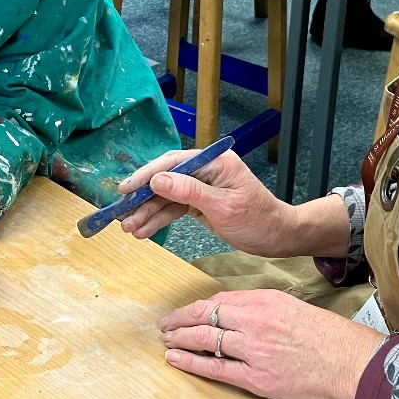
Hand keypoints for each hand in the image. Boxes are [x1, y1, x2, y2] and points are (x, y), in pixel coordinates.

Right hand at [115, 147, 299, 255]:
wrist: (277, 236)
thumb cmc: (258, 219)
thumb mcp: (223, 206)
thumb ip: (189, 192)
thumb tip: (157, 180)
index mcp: (214, 161)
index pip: (173, 163)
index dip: (147, 175)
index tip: (126, 188)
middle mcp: (205, 170)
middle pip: (165, 180)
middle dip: (142, 198)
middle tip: (121, 213)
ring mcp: (201, 186)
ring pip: (166, 197)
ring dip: (147, 213)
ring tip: (129, 228)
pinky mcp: (200, 202)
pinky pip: (174, 209)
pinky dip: (159, 220)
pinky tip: (143, 231)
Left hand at [160, 290, 385, 398]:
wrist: (350, 361)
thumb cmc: (327, 336)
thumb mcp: (292, 306)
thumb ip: (261, 307)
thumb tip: (234, 310)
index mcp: (264, 302)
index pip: (219, 300)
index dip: (195, 307)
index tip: (183, 312)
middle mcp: (255, 322)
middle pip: (205, 316)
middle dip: (180, 321)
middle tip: (165, 326)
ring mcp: (254, 351)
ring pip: (205, 339)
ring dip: (180, 340)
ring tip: (167, 342)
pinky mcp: (257, 379)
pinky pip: (216, 369)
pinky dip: (192, 363)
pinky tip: (176, 360)